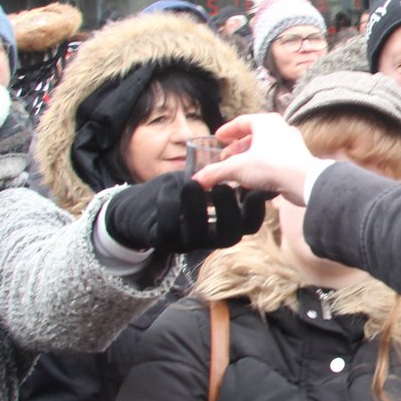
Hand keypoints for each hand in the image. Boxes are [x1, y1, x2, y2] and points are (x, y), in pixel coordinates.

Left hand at [104, 171, 269, 252]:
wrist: (144, 206)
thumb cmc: (183, 190)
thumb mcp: (207, 181)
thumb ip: (228, 176)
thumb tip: (255, 158)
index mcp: (227, 223)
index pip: (249, 225)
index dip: (256, 210)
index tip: (256, 189)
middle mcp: (211, 238)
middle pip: (229, 236)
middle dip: (228, 211)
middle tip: (222, 186)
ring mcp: (188, 242)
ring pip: (197, 234)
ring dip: (196, 207)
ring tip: (193, 184)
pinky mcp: (164, 240)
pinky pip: (168, 226)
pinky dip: (169, 203)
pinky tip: (169, 184)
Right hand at [196, 113, 323, 205]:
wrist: (303, 181)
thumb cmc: (272, 166)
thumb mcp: (238, 168)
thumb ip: (216, 172)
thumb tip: (197, 179)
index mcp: (265, 122)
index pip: (242, 122)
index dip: (228, 130)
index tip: (218, 138)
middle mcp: (280, 128)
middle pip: (253, 135)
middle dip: (237, 148)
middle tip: (225, 158)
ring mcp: (290, 143)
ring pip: (264, 148)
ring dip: (249, 159)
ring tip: (237, 171)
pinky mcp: (297, 159)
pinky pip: (274, 160)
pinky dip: (261, 167)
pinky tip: (253, 181)